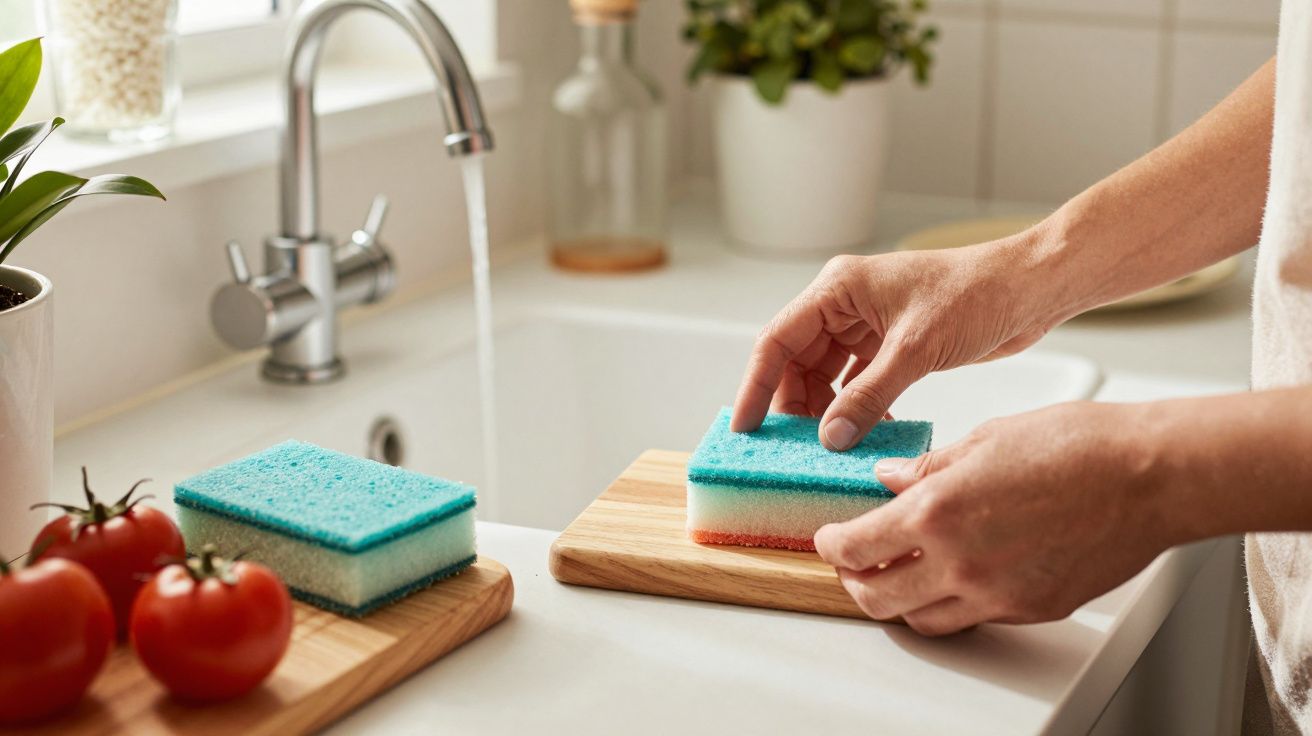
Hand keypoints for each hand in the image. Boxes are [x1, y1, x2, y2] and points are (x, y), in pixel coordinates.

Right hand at [731, 241, 1068, 449]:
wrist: (1031, 289)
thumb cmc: (978, 294)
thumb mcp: (916, 349)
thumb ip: (869, 395)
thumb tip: (830, 437)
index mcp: (838, 288)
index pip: (779, 340)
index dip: (757, 385)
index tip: (746, 427)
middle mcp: (845, 304)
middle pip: (797, 361)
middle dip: (793, 405)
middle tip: (790, 449)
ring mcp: (867, 325)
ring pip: (825, 376)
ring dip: (825, 412)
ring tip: (825, 449)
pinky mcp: (890, 345)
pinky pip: (856, 383)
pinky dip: (855, 409)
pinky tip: (862, 435)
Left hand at [813, 401, 1177, 634]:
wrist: (1149, 477)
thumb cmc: (1077, 446)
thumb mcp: (984, 440)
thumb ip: (927, 467)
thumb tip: (889, 478)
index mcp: (937, 513)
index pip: (855, 547)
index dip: (831, 543)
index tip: (828, 535)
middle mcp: (960, 564)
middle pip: (877, 598)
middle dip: (853, 581)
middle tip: (850, 562)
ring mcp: (996, 594)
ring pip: (920, 619)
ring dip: (896, 601)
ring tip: (895, 574)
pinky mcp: (1029, 609)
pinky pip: (970, 619)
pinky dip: (947, 604)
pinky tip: (950, 578)